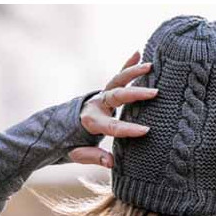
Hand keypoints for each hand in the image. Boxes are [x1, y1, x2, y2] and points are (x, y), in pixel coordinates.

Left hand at [68, 52, 158, 167]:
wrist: (60, 127)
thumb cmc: (71, 144)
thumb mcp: (78, 154)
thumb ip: (95, 157)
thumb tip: (111, 162)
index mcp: (90, 122)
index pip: (111, 126)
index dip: (128, 129)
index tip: (146, 130)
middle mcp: (95, 105)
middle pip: (117, 97)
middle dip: (135, 94)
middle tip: (155, 93)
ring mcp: (101, 96)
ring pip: (117, 81)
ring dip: (133, 72)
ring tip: (150, 66)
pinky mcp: (105, 92)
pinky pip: (118, 77)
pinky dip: (127, 65)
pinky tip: (139, 52)